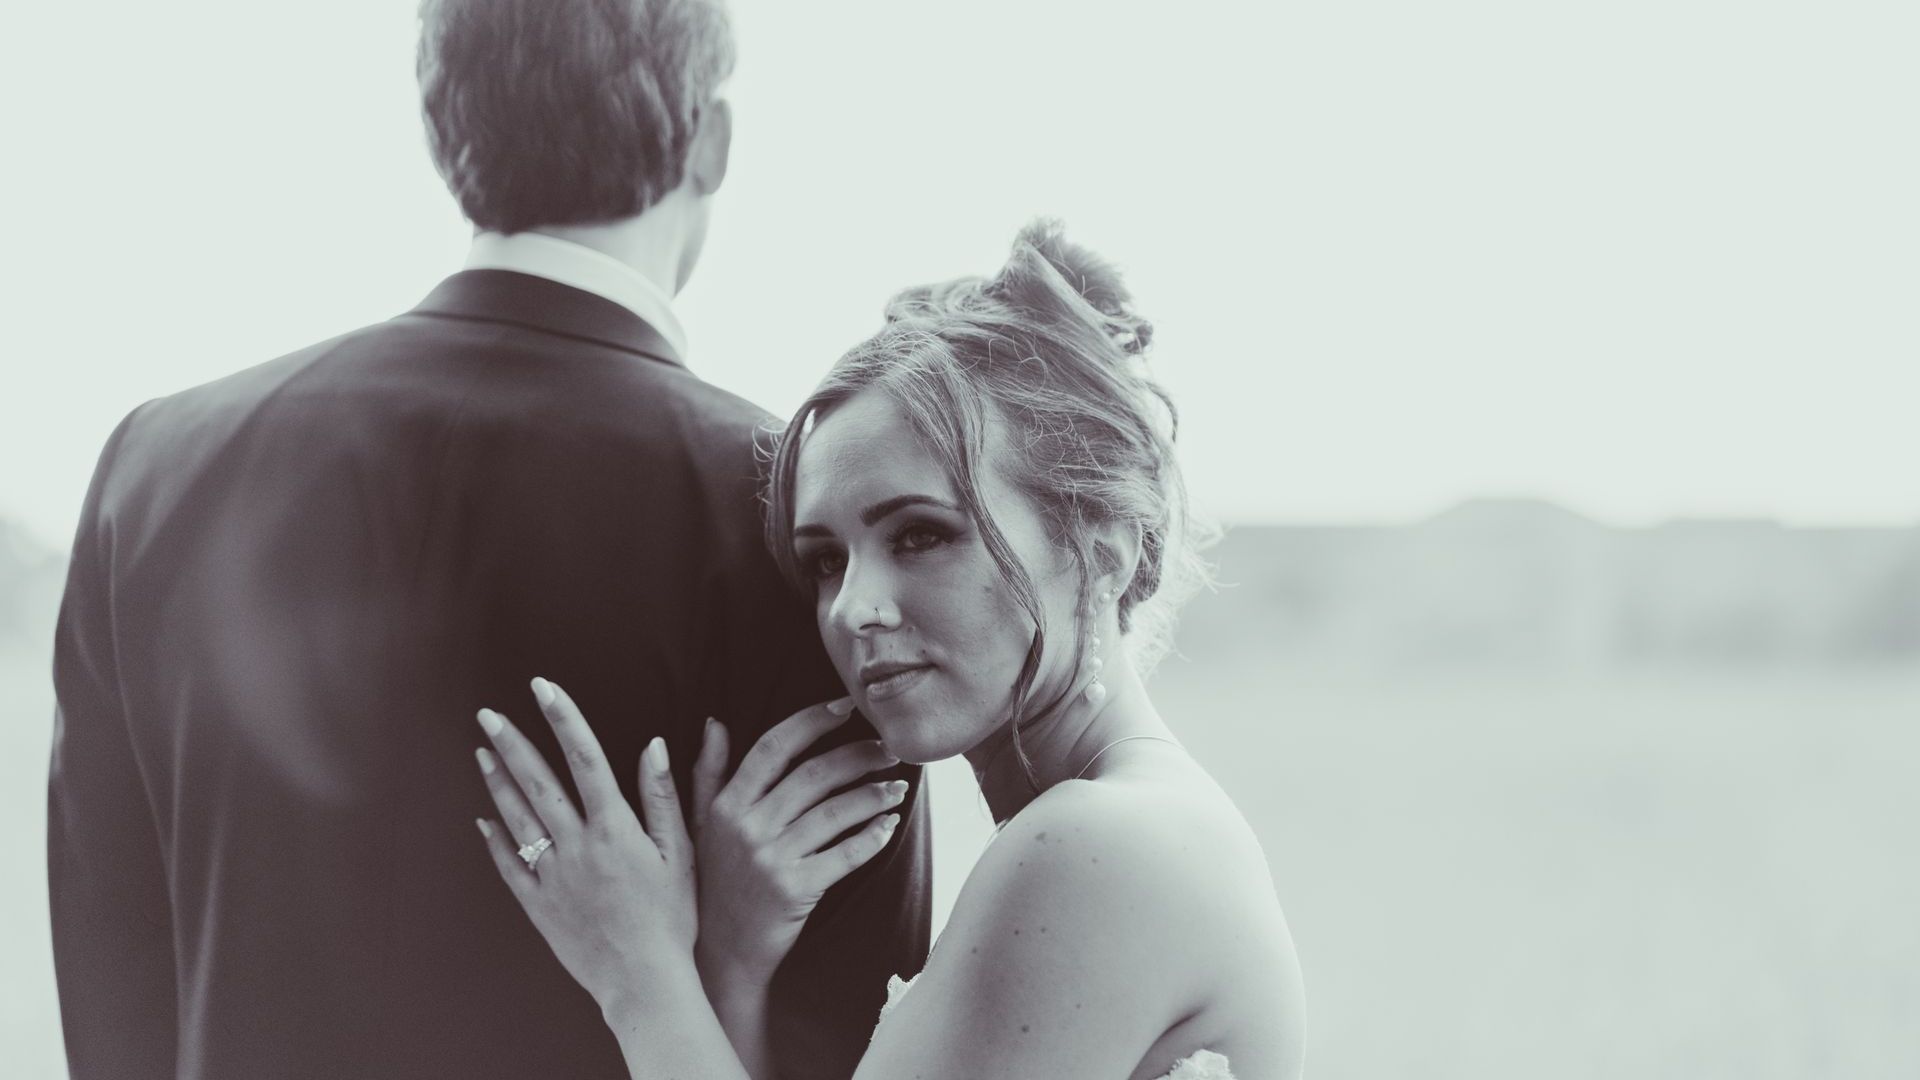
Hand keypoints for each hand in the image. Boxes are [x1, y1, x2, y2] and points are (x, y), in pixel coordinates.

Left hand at [473, 677, 696, 1014]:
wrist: (645, 982)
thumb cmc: (673, 919)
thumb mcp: (680, 854)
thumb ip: (662, 798)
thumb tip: (654, 746)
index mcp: (615, 828)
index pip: (585, 758)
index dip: (564, 718)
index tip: (544, 687)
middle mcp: (577, 846)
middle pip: (539, 783)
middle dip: (513, 743)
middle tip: (488, 713)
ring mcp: (553, 876)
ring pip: (518, 819)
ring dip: (499, 782)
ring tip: (482, 751)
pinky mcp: (539, 906)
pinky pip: (510, 867)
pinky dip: (495, 841)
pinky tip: (484, 819)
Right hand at [689, 699, 907, 990]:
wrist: (721, 954)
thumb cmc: (713, 883)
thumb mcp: (698, 826)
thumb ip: (708, 772)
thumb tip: (715, 721)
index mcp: (727, 804)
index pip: (774, 747)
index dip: (812, 721)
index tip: (847, 706)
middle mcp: (748, 826)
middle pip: (814, 774)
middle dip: (859, 755)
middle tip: (890, 748)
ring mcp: (771, 859)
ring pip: (835, 812)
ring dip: (873, 794)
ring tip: (899, 786)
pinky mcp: (795, 889)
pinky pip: (845, 855)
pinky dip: (871, 837)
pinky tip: (889, 824)